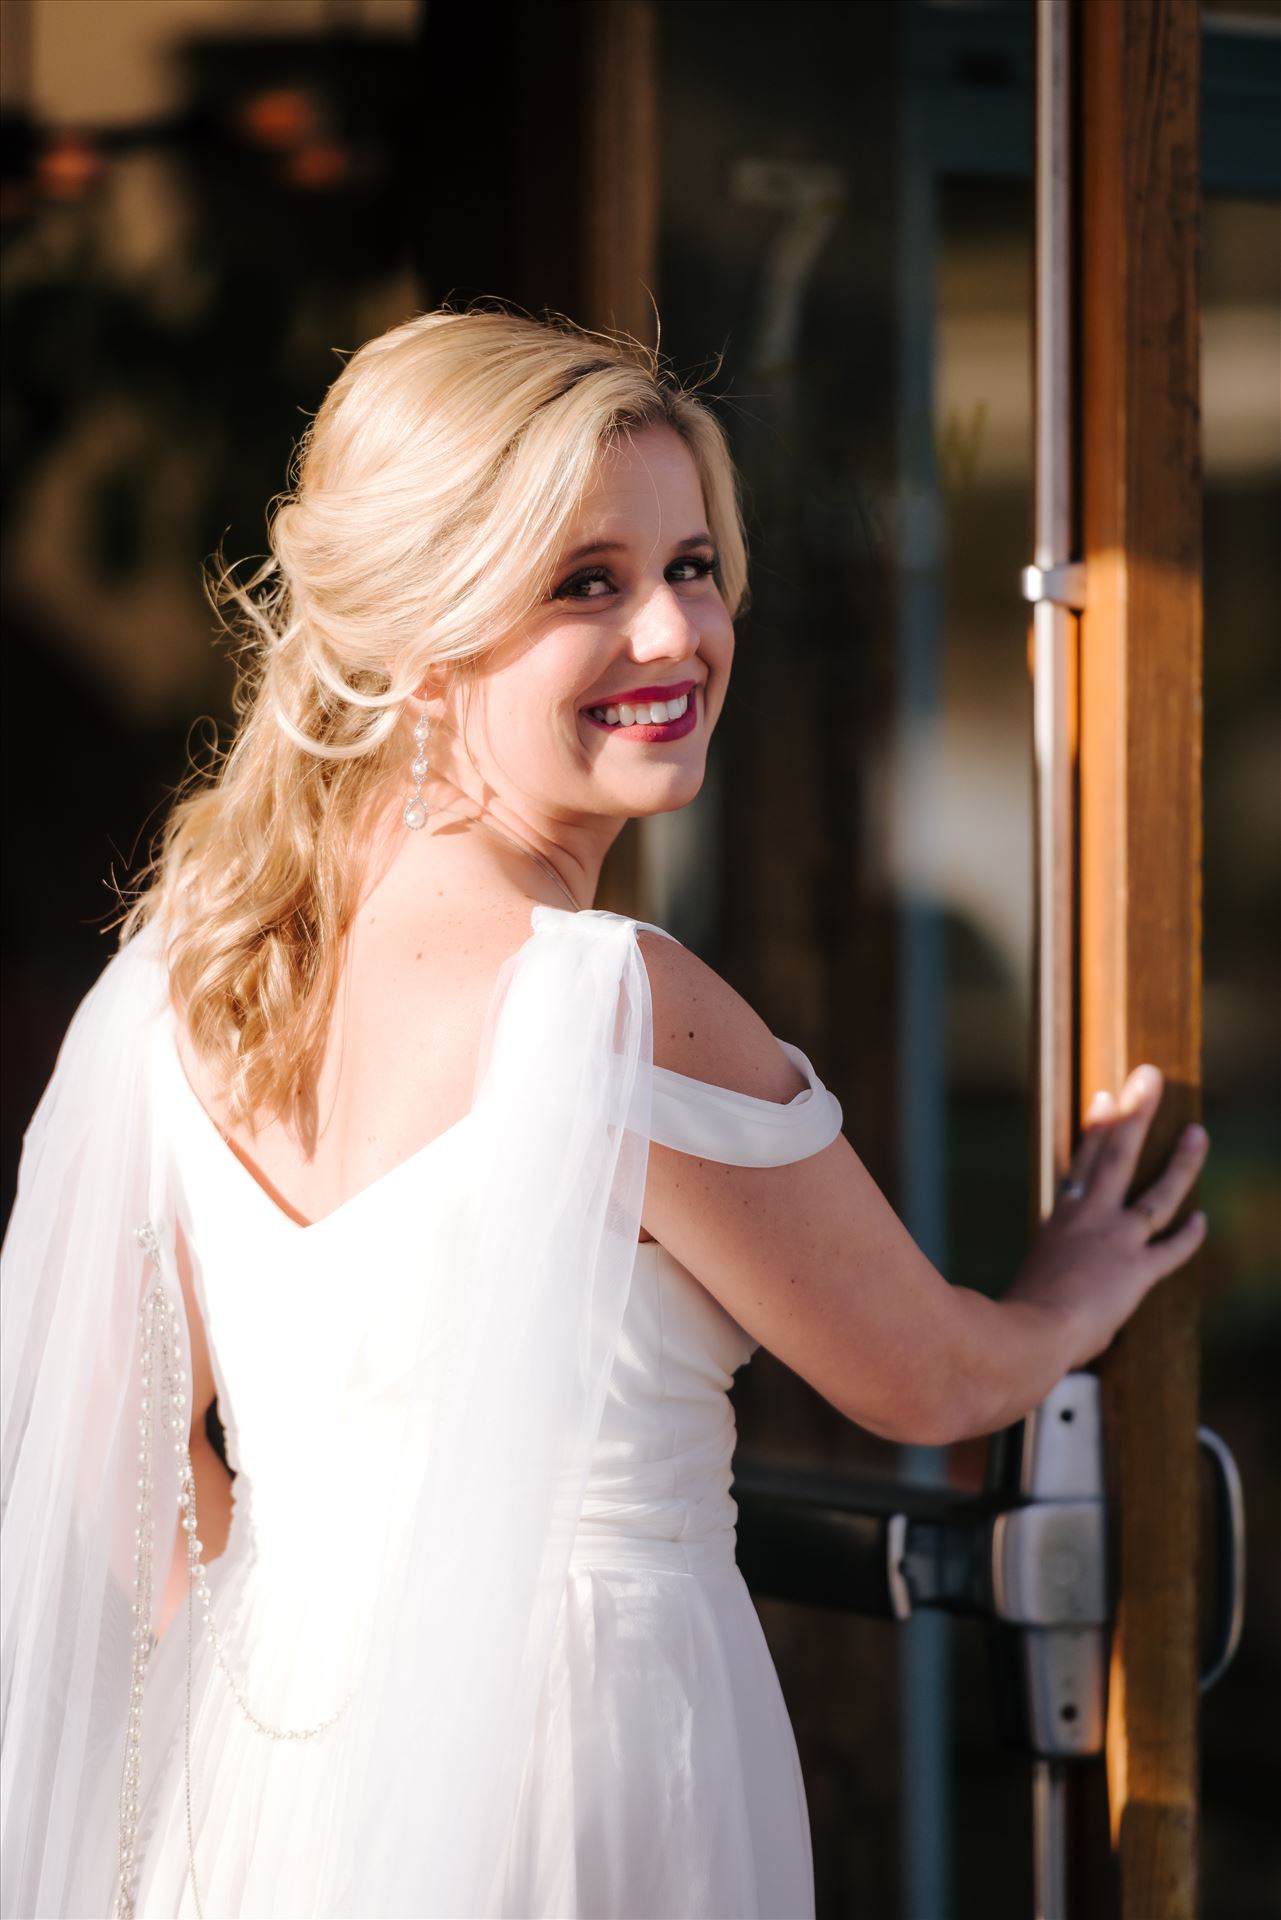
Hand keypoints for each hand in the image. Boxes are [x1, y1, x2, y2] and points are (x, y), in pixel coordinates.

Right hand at [1006, 1064, 1208, 1368]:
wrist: (1028, 1334)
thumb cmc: (1018, 1315)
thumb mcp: (1031, 1280)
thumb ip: (1054, 1279)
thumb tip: (1065, 1294)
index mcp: (1061, 1218)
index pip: (1084, 1161)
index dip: (1098, 1126)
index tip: (1106, 1096)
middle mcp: (1090, 1219)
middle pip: (1118, 1154)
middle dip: (1136, 1113)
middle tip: (1149, 1077)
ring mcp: (1116, 1242)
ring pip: (1156, 1194)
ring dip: (1180, 1163)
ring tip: (1197, 1133)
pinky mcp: (1137, 1271)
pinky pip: (1171, 1250)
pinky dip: (1189, 1237)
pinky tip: (1203, 1220)